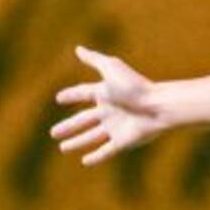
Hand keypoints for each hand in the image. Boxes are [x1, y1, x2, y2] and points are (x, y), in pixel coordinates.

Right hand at [51, 46, 164, 165]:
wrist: (157, 106)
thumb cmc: (134, 85)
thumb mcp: (111, 68)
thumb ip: (94, 60)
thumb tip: (78, 48)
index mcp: (105, 93)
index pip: (83, 94)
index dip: (71, 95)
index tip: (59, 98)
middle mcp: (108, 111)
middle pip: (83, 120)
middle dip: (68, 126)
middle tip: (52, 133)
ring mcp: (115, 127)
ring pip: (91, 137)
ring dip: (77, 142)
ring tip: (62, 148)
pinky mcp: (122, 142)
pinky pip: (106, 151)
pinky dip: (95, 157)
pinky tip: (85, 161)